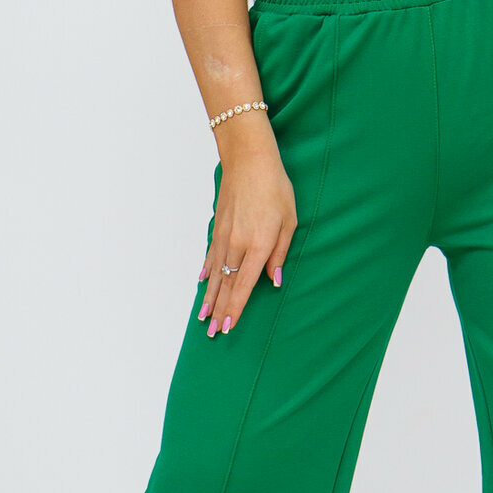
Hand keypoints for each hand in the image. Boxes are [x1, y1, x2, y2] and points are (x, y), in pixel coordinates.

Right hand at [195, 133, 296, 336]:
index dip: (236, 308)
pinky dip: (207, 271)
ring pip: (215, 273)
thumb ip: (281, 253)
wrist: (249, 160)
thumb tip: (273, 280)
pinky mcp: (219, 226)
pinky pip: (211, 254)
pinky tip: (203, 283)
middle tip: (212, 332)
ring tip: (203, 316)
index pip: (244, 285)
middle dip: (219, 310)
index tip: (229, 326)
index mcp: (259, 245)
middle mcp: (238, 244)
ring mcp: (225, 236)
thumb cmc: (275, 188)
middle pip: (226, 284)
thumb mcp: (290, 220)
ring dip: (210, 296)